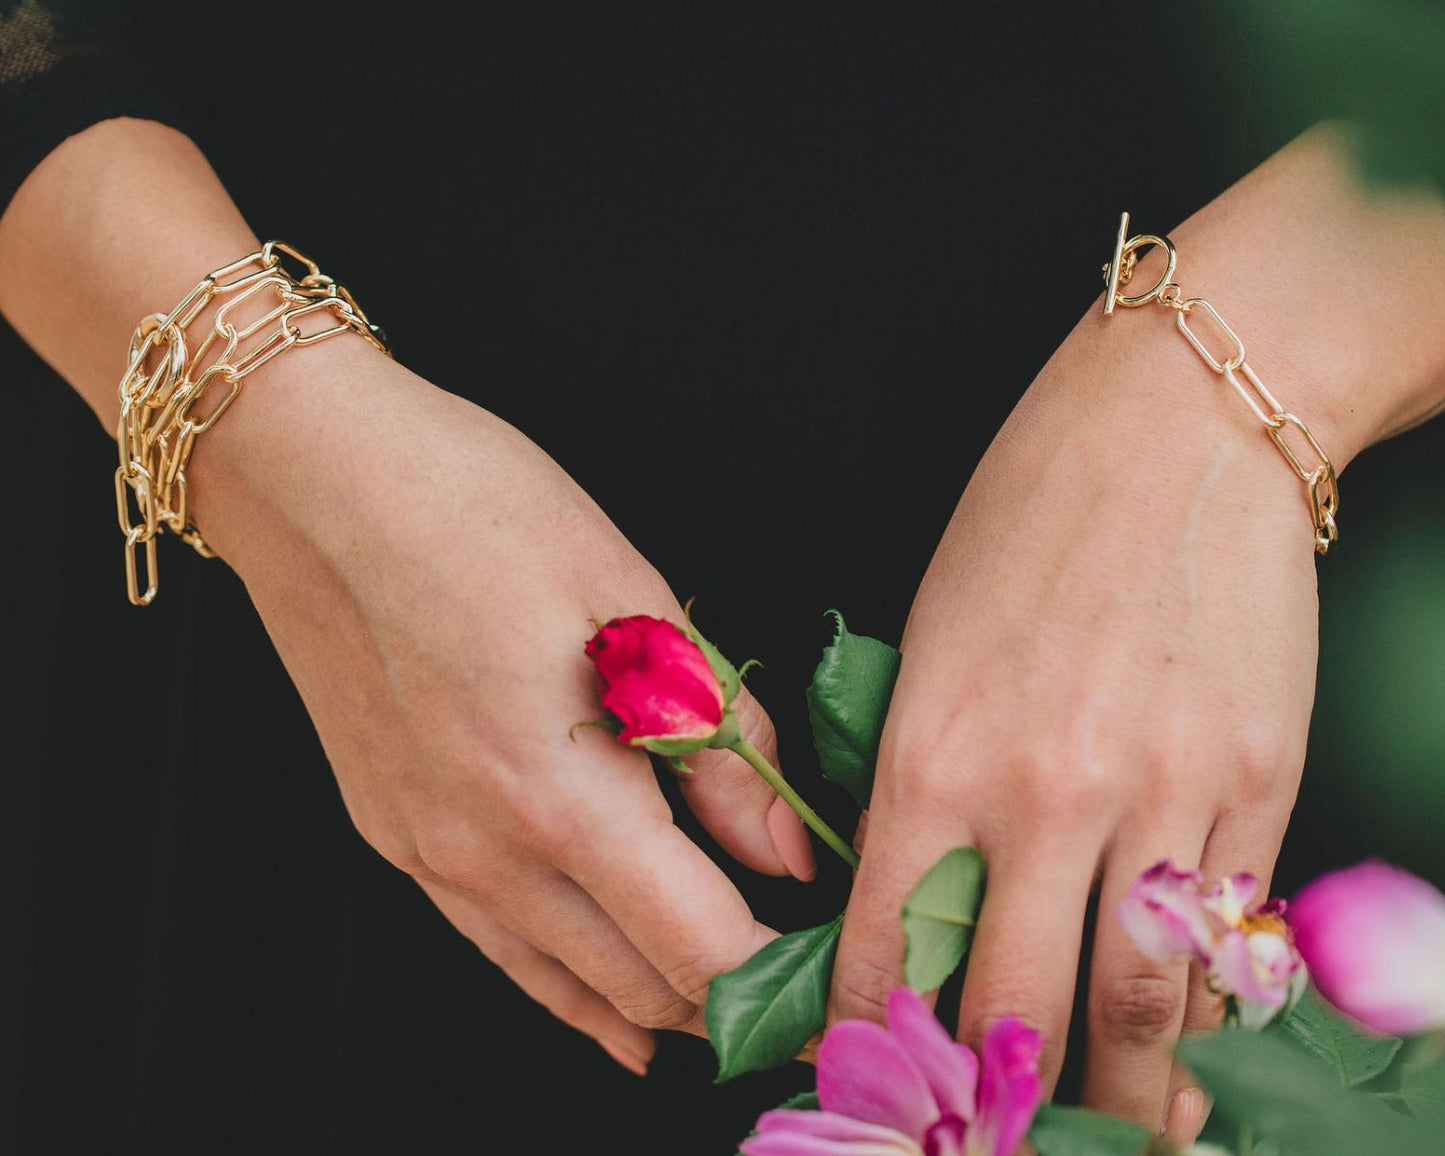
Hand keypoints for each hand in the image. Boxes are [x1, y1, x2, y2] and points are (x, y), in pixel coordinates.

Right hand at [192, 337, 815, 1072]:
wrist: (318, 483)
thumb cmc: (483, 514)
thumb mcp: (638, 605)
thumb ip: (723, 748)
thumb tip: (786, 852)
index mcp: (560, 792)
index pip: (701, 948)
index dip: (783, 979)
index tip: (834, 963)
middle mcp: (485, 852)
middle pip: (643, 987)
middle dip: (737, 996)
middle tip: (801, 966)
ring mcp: (429, 854)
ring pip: (571, 987)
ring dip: (660, 1000)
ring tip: (729, 990)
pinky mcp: (396, 837)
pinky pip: (502, 949)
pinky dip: (575, 988)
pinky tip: (614, 1006)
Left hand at [829, 122, 1444, 1138]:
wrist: (1181, 420)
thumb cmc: (1030, 516)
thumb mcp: (931, 640)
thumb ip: (923, 777)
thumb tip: (920, 899)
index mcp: (932, 751)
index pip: (886, 945)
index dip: (872, 1038)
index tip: (868, 1081)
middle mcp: (1043, 792)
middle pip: (1014, 1006)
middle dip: (994, 1100)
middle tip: (984, 1142)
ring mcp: (1160, 791)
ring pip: (1140, 1000)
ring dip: (1119, 1092)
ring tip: (1106, 1133)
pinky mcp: (1257, 778)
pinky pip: (1228, 934)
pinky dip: (1204, 1005)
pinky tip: (1189, 1040)